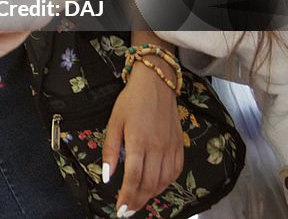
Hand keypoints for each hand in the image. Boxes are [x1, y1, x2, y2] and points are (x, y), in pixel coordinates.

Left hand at [102, 60, 183, 216]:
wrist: (157, 83)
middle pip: (150, 183)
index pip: (134, 177)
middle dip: (138, 201)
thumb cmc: (131, 100)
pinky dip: (166, 183)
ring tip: (139, 202)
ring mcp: (171, 146)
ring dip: (152, 195)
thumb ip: (110, 150)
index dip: (127, 196)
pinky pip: (175, 171)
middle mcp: (158, 146)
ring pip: (164, 181)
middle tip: (127, 211)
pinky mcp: (179, 145)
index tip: (120, 208)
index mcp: (139, 140)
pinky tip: (156, 187)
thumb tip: (107, 176)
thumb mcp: (114, 121)